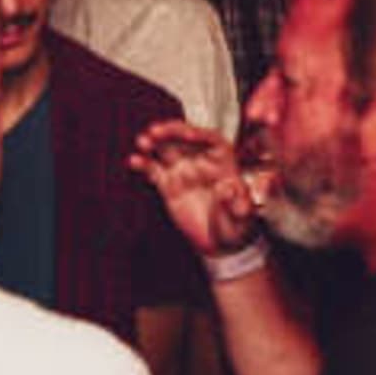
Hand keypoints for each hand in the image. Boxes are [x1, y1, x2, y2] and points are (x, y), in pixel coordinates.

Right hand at [127, 121, 258, 260]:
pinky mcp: (168, 185)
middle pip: (184, 138)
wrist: (218, 243)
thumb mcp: (240, 217)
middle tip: (156, 131)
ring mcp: (183, 171)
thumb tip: (226, 189)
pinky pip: (154, 169)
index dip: (198, 133)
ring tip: (143, 141)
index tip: (187, 135)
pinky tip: (135, 161)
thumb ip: (234, 203)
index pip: (211, 139)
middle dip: (170, 131)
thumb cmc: (234, 225)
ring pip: (166, 149)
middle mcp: (201, 162)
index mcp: (223, 163)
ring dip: (154, 142)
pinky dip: (144, 163)